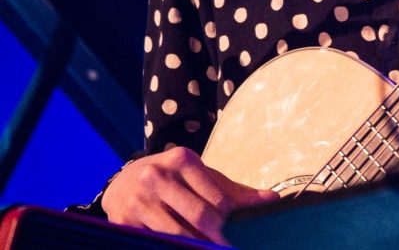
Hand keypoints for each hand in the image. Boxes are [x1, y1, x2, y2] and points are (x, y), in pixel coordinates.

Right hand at [102, 146, 276, 244]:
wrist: (123, 180)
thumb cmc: (174, 177)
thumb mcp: (201, 175)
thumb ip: (234, 190)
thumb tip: (273, 198)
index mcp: (182, 159)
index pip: (216, 197)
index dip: (227, 217)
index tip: (231, 230)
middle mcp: (157, 176)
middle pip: (199, 216)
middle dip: (215, 236)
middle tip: (224, 245)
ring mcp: (138, 200)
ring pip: (176, 234)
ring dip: (196, 246)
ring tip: (208, 249)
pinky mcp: (123, 221)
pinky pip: (156, 242)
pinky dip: (172, 247)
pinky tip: (182, 247)